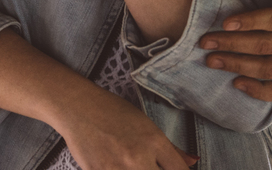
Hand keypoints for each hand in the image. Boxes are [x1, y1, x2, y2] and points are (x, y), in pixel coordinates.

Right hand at [55, 84, 197, 168]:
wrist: (78, 107)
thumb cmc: (113, 112)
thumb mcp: (146, 125)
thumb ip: (171, 149)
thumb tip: (193, 161)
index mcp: (154, 141)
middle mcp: (138, 157)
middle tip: (150, 167)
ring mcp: (117, 169)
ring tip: (133, 166)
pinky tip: (118, 166)